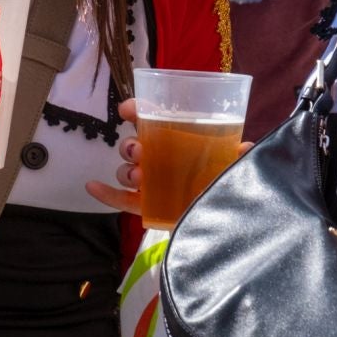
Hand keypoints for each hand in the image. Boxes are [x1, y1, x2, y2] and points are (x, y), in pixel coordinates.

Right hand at [85, 98, 252, 217]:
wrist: (226, 225)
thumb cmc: (224, 187)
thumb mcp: (231, 169)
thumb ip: (235, 159)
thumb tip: (245, 147)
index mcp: (177, 143)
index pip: (152, 121)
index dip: (138, 111)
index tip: (128, 110)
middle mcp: (160, 160)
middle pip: (134, 146)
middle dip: (130, 146)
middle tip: (139, 152)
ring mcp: (151, 184)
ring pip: (127, 171)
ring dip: (124, 169)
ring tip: (137, 176)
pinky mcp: (147, 206)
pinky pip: (121, 200)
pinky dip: (106, 193)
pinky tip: (92, 186)